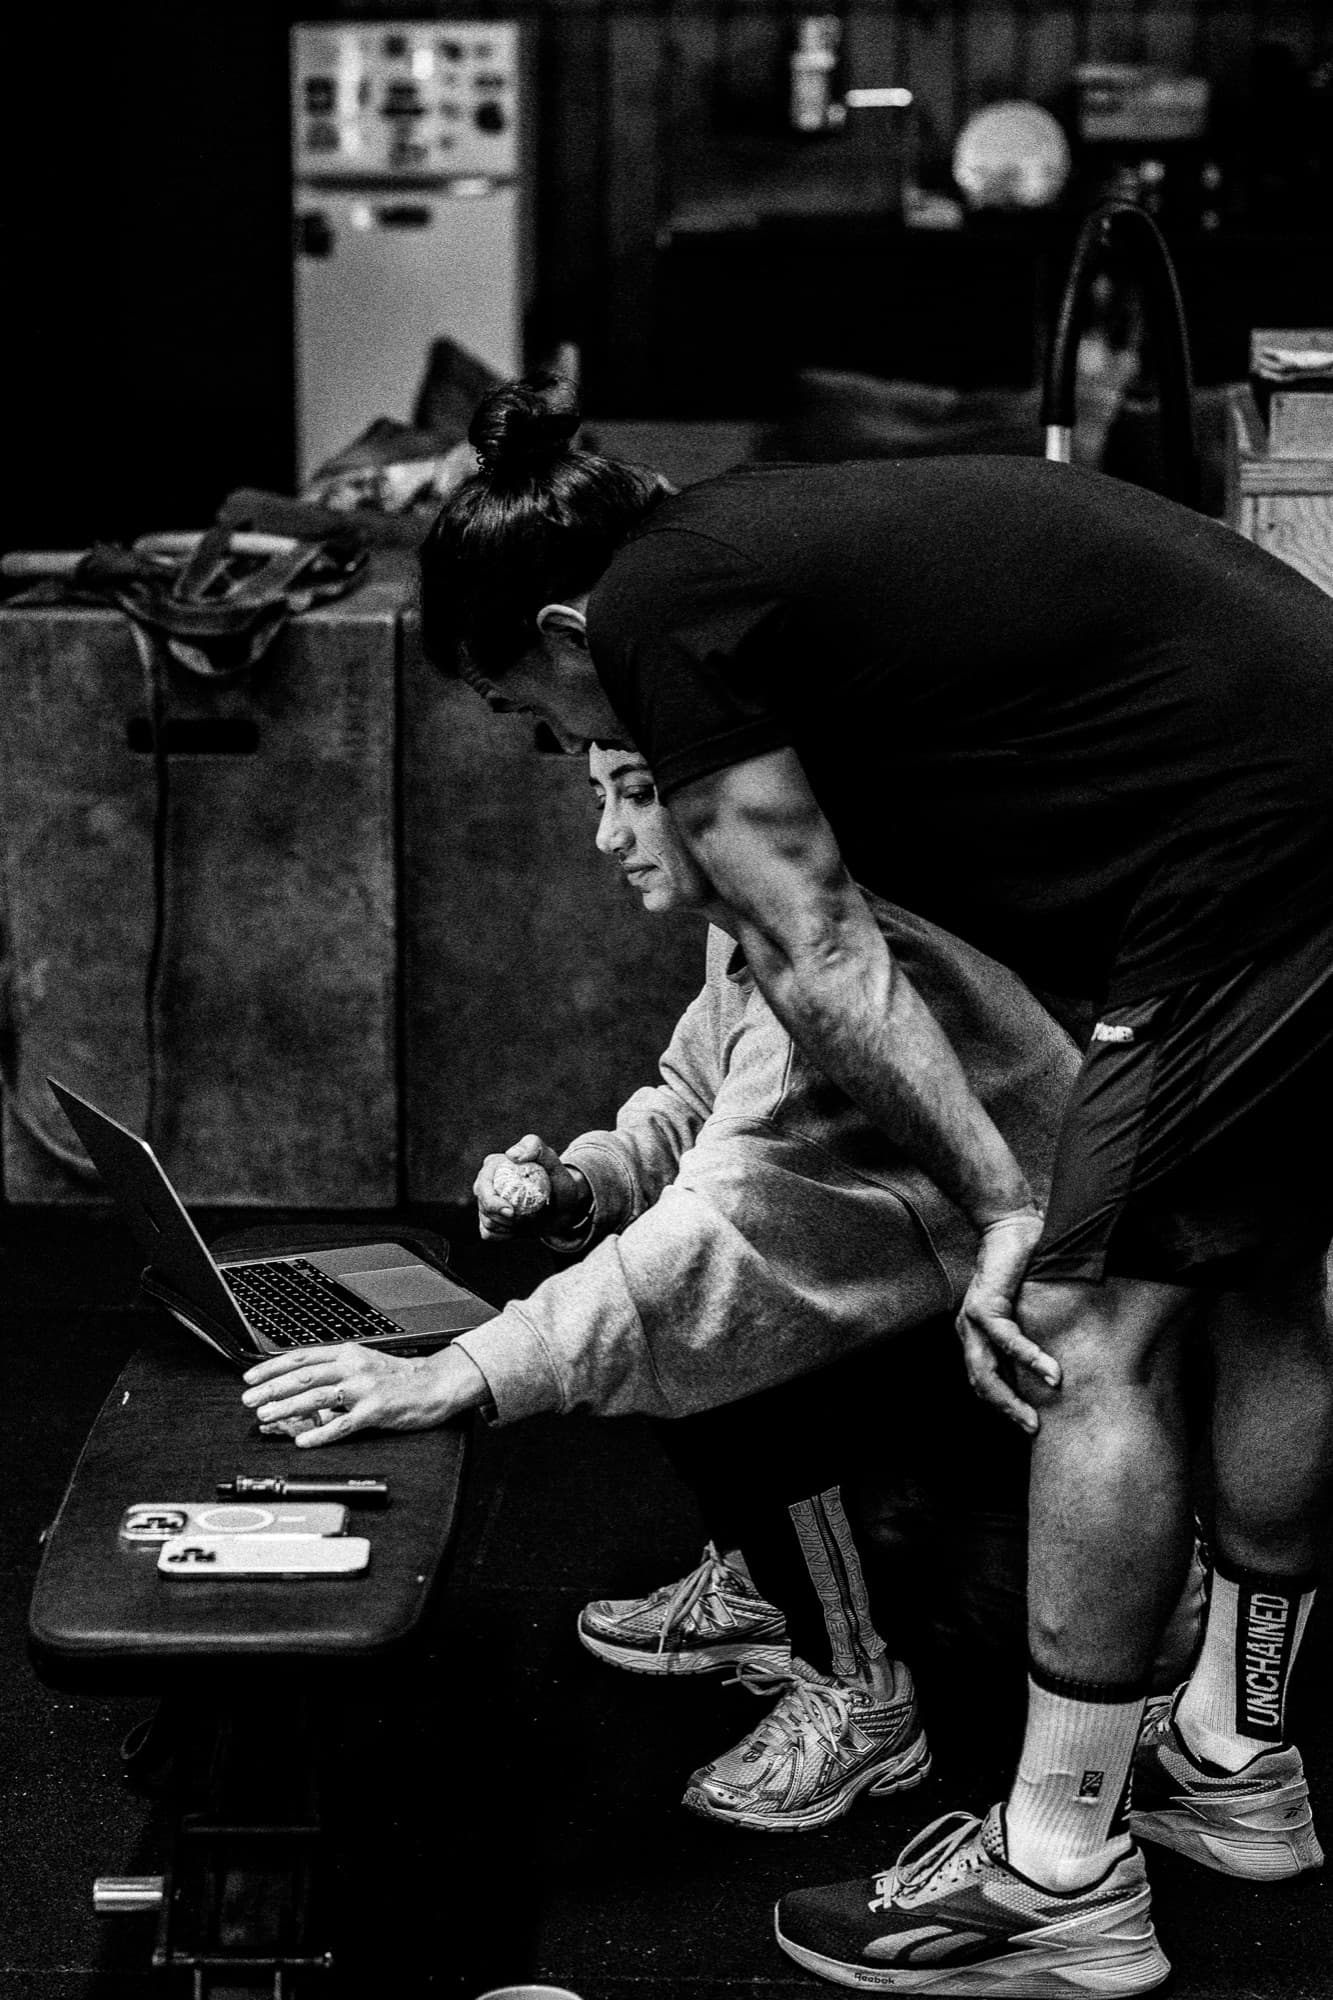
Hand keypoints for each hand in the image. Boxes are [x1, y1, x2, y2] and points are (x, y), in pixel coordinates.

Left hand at [240, 1342, 487, 1447]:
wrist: (436, 1383)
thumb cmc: (400, 1377)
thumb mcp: (364, 1363)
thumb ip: (335, 1369)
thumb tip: (299, 1383)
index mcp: (348, 1353)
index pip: (301, 1357)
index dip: (272, 1367)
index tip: (250, 1377)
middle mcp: (353, 1366)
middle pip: (303, 1375)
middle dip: (271, 1388)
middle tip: (249, 1399)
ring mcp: (364, 1388)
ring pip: (317, 1396)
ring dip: (287, 1407)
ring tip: (266, 1415)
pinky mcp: (376, 1410)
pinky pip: (342, 1424)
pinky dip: (320, 1433)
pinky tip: (304, 1441)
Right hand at [473, 1133, 590, 1240]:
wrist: (564, 1206)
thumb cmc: (558, 1181)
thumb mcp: (553, 1162)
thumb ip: (536, 1148)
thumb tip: (512, 1155)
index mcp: (494, 1166)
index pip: (482, 1184)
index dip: (491, 1201)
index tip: (511, 1211)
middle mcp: (487, 1183)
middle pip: (482, 1205)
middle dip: (500, 1217)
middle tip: (522, 1220)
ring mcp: (488, 1202)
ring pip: (486, 1221)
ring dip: (508, 1226)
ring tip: (528, 1219)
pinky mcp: (492, 1220)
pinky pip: (488, 1233)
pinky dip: (504, 1234)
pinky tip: (519, 1228)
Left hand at [955, 1210, 1058, 1432]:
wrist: (1011, 1224)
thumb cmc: (1024, 1266)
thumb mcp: (1029, 1309)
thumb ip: (1037, 1334)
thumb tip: (1066, 1365)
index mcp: (976, 1335)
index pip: (985, 1380)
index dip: (1003, 1404)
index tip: (1028, 1423)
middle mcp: (968, 1331)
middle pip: (980, 1383)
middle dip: (1006, 1410)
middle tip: (1032, 1429)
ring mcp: (971, 1320)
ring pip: (985, 1370)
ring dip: (1011, 1397)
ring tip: (1036, 1417)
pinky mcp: (983, 1304)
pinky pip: (1005, 1340)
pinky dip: (1028, 1358)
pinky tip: (1050, 1372)